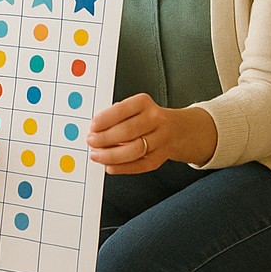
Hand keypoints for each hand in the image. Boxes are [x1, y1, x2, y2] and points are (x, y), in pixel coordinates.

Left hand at [87, 95, 216, 172]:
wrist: (179, 129)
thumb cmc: (148, 118)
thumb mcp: (134, 108)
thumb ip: (116, 117)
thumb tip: (94, 131)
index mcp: (144, 103)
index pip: (122, 110)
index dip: (105, 119)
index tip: (92, 127)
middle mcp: (156, 119)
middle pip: (128, 131)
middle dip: (105, 139)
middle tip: (91, 142)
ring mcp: (161, 138)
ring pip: (135, 149)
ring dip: (112, 155)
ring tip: (97, 156)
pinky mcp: (162, 155)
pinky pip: (141, 164)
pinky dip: (123, 167)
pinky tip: (110, 166)